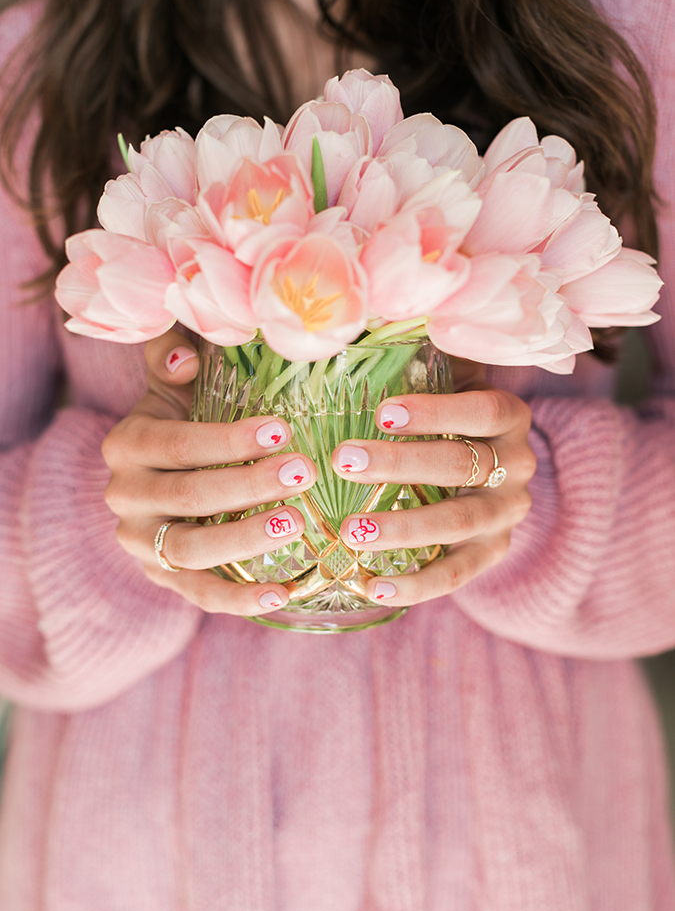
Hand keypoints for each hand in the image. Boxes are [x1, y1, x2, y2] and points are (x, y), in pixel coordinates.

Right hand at [102, 331, 316, 614]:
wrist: (158, 475)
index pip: (177, 444)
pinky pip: (199, 595)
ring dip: (244, 539)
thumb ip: (174, 358)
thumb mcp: (176, 386)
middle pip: (187, 497)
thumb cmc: (183, 419)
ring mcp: (140, 545)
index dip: (228, 440)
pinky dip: (239, 600)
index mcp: (127, 445)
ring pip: (188, 551)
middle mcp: (124, 497)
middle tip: (304, 472)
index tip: (283, 430)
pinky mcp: (162, 578)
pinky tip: (284, 594)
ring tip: (296, 524)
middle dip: (248, 486)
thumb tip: (186, 355)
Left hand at [331, 370, 535, 606]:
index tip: (381, 412)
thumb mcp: (445, 375)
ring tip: (350, 531)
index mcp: (509, 415)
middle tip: (344, 461)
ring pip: (460, 522)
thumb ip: (418, 355)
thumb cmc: (447, 411)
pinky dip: (417, 585)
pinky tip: (372, 587)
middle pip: (463, 466)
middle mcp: (518, 465)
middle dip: (401, 465)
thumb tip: (355, 324)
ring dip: (404, 527)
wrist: (490, 465)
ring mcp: (507, 514)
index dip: (435, 412)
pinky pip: (457, 573)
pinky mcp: (492, 552)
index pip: (481, 411)